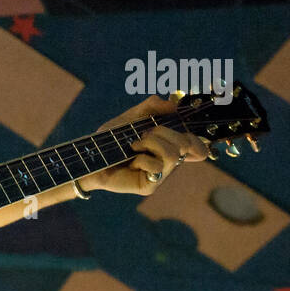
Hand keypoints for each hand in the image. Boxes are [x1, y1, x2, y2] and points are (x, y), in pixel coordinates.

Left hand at [80, 96, 208, 195]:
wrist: (90, 155)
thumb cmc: (112, 139)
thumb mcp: (133, 116)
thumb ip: (152, 106)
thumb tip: (173, 104)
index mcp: (170, 147)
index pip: (199, 148)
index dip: (198, 139)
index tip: (184, 127)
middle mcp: (169, 162)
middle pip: (187, 144)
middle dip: (164, 132)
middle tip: (144, 134)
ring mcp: (160, 175)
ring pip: (173, 154)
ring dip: (152, 143)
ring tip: (134, 145)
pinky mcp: (149, 186)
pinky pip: (156, 167)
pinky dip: (141, 158)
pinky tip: (131, 161)